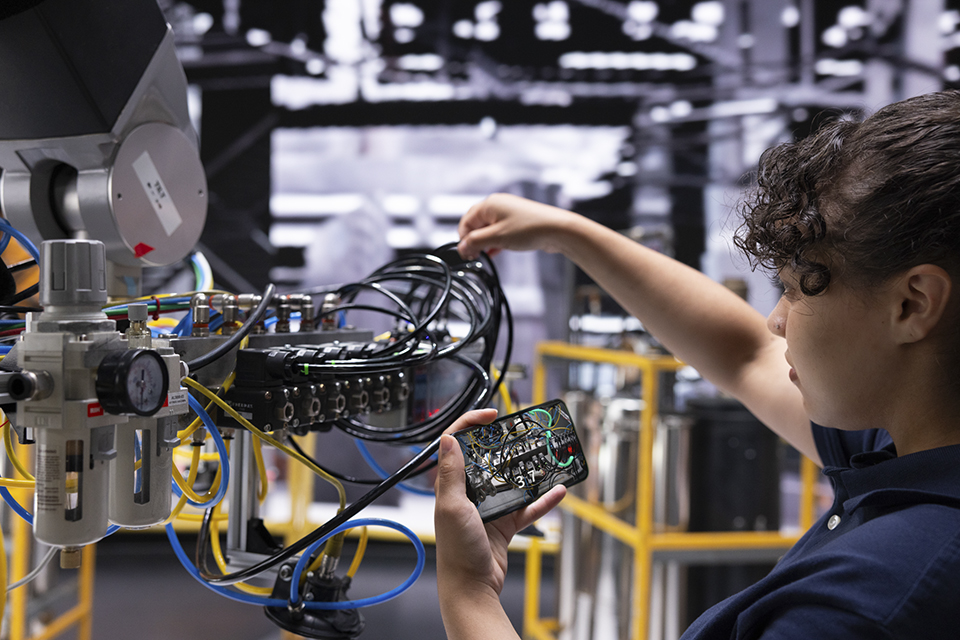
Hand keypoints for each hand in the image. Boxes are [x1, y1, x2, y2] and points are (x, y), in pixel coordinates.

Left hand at [434, 409, 565, 601]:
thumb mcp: (451, 506)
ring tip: (545, 456)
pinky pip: (527, 507)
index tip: (492, 415)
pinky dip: (543, 500)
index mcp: (451, 484)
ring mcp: (488, 507)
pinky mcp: (505, 523)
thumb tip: (447, 438)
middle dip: (507, 444)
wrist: (472, 587)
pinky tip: (558, 491)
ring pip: (512, 481)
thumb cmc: (456, 550)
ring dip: (529, 470)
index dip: (472, 424)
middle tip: (524, 432)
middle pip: (489, 458)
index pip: (458, 443)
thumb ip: (451, 473)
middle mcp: (469, 492)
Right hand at [457, 194, 579, 259]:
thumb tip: (462, 247)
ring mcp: (508, 213)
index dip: (464, 239)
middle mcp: (497, 205)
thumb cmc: (530, 229)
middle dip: (473, 241)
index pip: (466, 221)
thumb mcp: (497, 237)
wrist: (558, 230)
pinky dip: (494, 242)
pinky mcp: (516, 222)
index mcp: (489, 204)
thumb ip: (476, 242)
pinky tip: (495, 252)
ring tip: (485, 256)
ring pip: (487, 229)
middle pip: (475, 224)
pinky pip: (499, 231)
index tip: (467, 254)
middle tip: (475, 256)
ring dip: (484, 243)